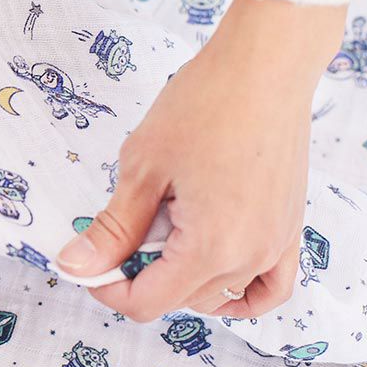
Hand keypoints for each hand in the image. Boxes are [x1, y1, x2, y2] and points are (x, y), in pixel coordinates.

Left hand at [56, 0, 346, 320]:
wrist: (265, 65)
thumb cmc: (205, 104)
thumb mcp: (143, 166)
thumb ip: (113, 226)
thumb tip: (76, 265)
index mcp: (210, 247)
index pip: (149, 302)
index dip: (109, 289)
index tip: (89, 261)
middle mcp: (249, 256)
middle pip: (181, 299)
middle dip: (141, 278)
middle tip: (118, 234)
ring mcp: (275, 244)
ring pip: (220, 295)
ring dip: (183, 280)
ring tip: (162, 232)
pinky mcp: (290, 227)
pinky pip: (271, 286)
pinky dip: (243, 293)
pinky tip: (215, 273)